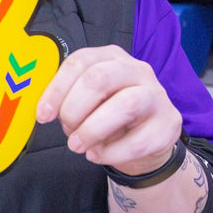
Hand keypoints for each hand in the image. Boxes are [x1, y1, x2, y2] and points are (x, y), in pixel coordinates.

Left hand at [36, 45, 181, 176]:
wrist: (145, 139)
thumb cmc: (107, 113)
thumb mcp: (86, 101)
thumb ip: (67, 99)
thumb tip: (43, 111)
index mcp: (109, 56)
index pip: (79, 61)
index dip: (57, 89)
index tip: (43, 115)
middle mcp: (135, 69)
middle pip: (100, 79)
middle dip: (75, 109)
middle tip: (66, 129)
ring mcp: (156, 94)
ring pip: (125, 105)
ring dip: (93, 130)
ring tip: (77, 145)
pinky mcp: (169, 123)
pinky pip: (139, 140)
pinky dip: (112, 152)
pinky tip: (97, 155)